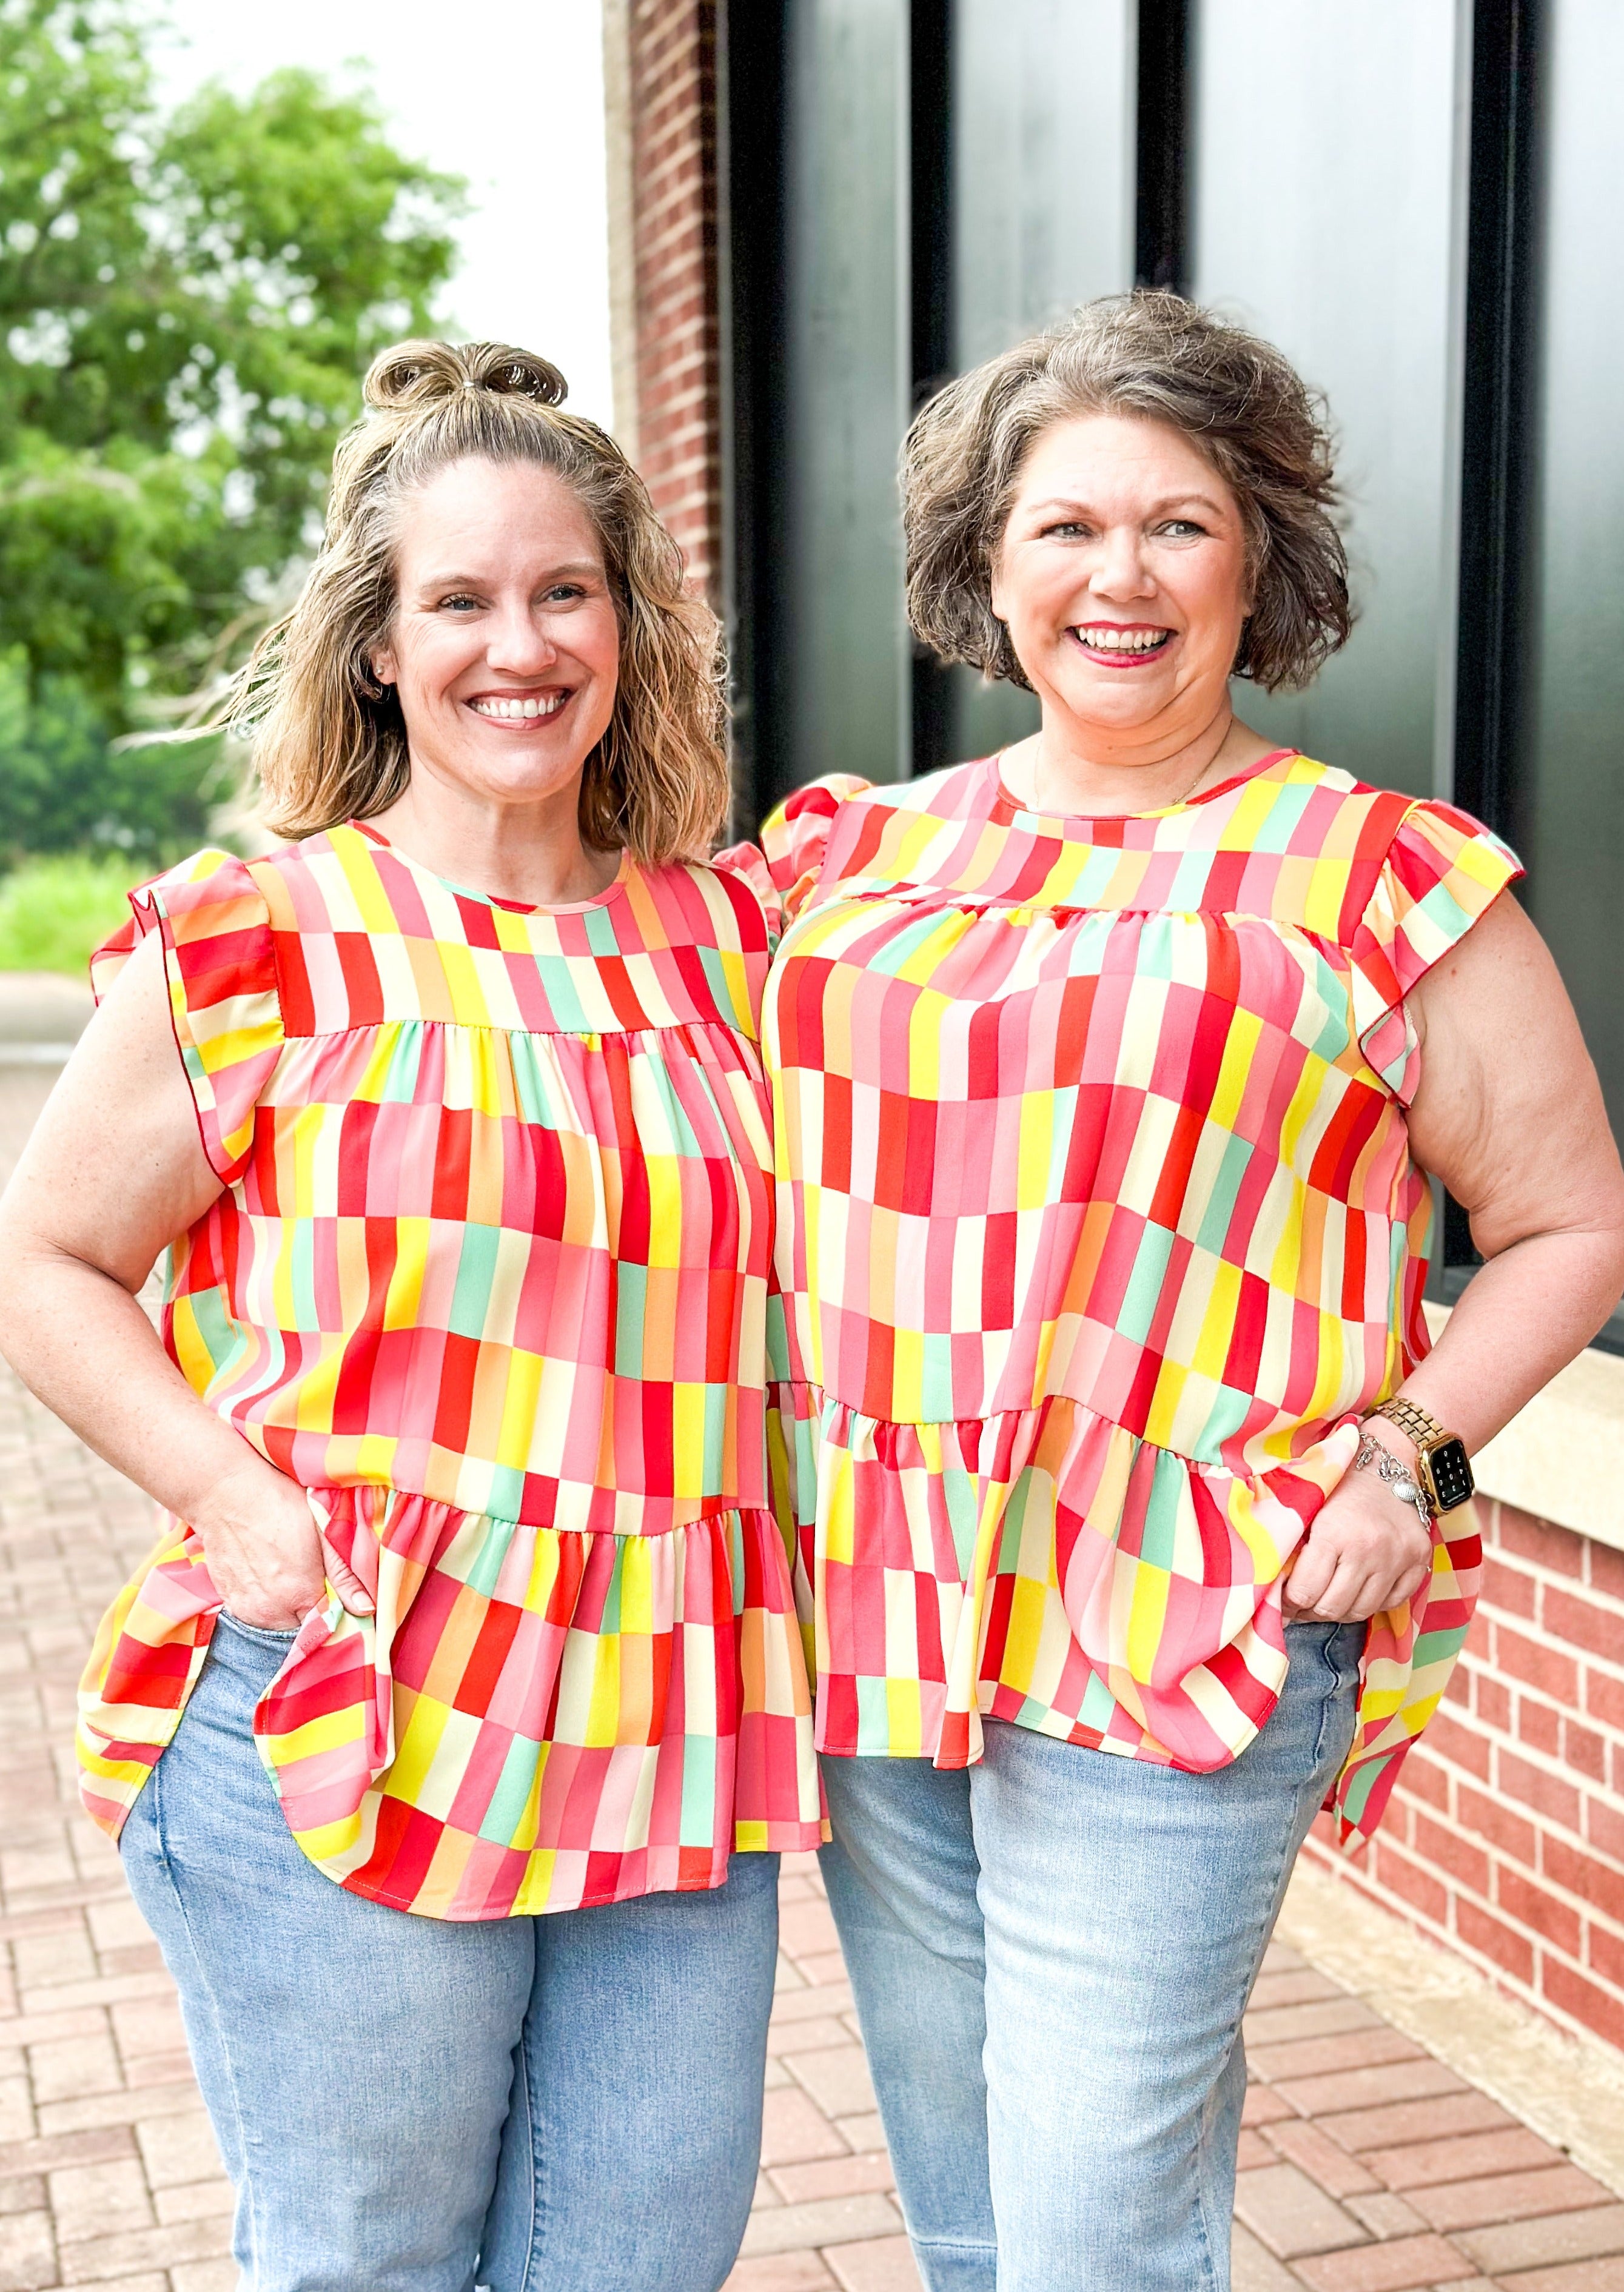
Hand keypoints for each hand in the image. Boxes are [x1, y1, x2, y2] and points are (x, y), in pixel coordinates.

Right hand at [188, 1458, 373, 1629]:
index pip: (329, 1624)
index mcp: (301, 1595)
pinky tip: (267, 1572)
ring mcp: (245, 1609)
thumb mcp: (322, 1532)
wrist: (226, 1494)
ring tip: (287, 1571)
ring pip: (278, 1623)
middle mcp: (270, 1611)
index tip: (338, 1594)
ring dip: (287, 1608)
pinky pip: (254, 1614)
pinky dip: (265, 1602)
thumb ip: (345, 1577)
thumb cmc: (279, 1505)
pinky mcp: (228, 1601)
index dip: (337, 1610)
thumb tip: (367, 1609)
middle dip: (311, 1609)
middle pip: (302, 1626)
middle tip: (311, 1575)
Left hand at [1283, 1434, 1432, 1621]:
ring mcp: (1397, 1559)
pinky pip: (1392, 1603)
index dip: (1289, 1603)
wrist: (1387, 1465)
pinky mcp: (1419, 1562)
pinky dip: (1372, 1603)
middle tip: (1302, 1605)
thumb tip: (1271, 1588)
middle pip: (1333, 1608)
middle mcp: (1369, 1550)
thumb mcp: (1308, 1508)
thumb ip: (1292, 1546)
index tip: (1284, 1600)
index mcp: (1334, 1534)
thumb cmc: (1339, 1485)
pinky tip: (1357, 1590)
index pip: (1305, 1592)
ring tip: (1327, 1600)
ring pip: (1362, 1611)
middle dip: (1311, 1612)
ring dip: (1340, 1611)